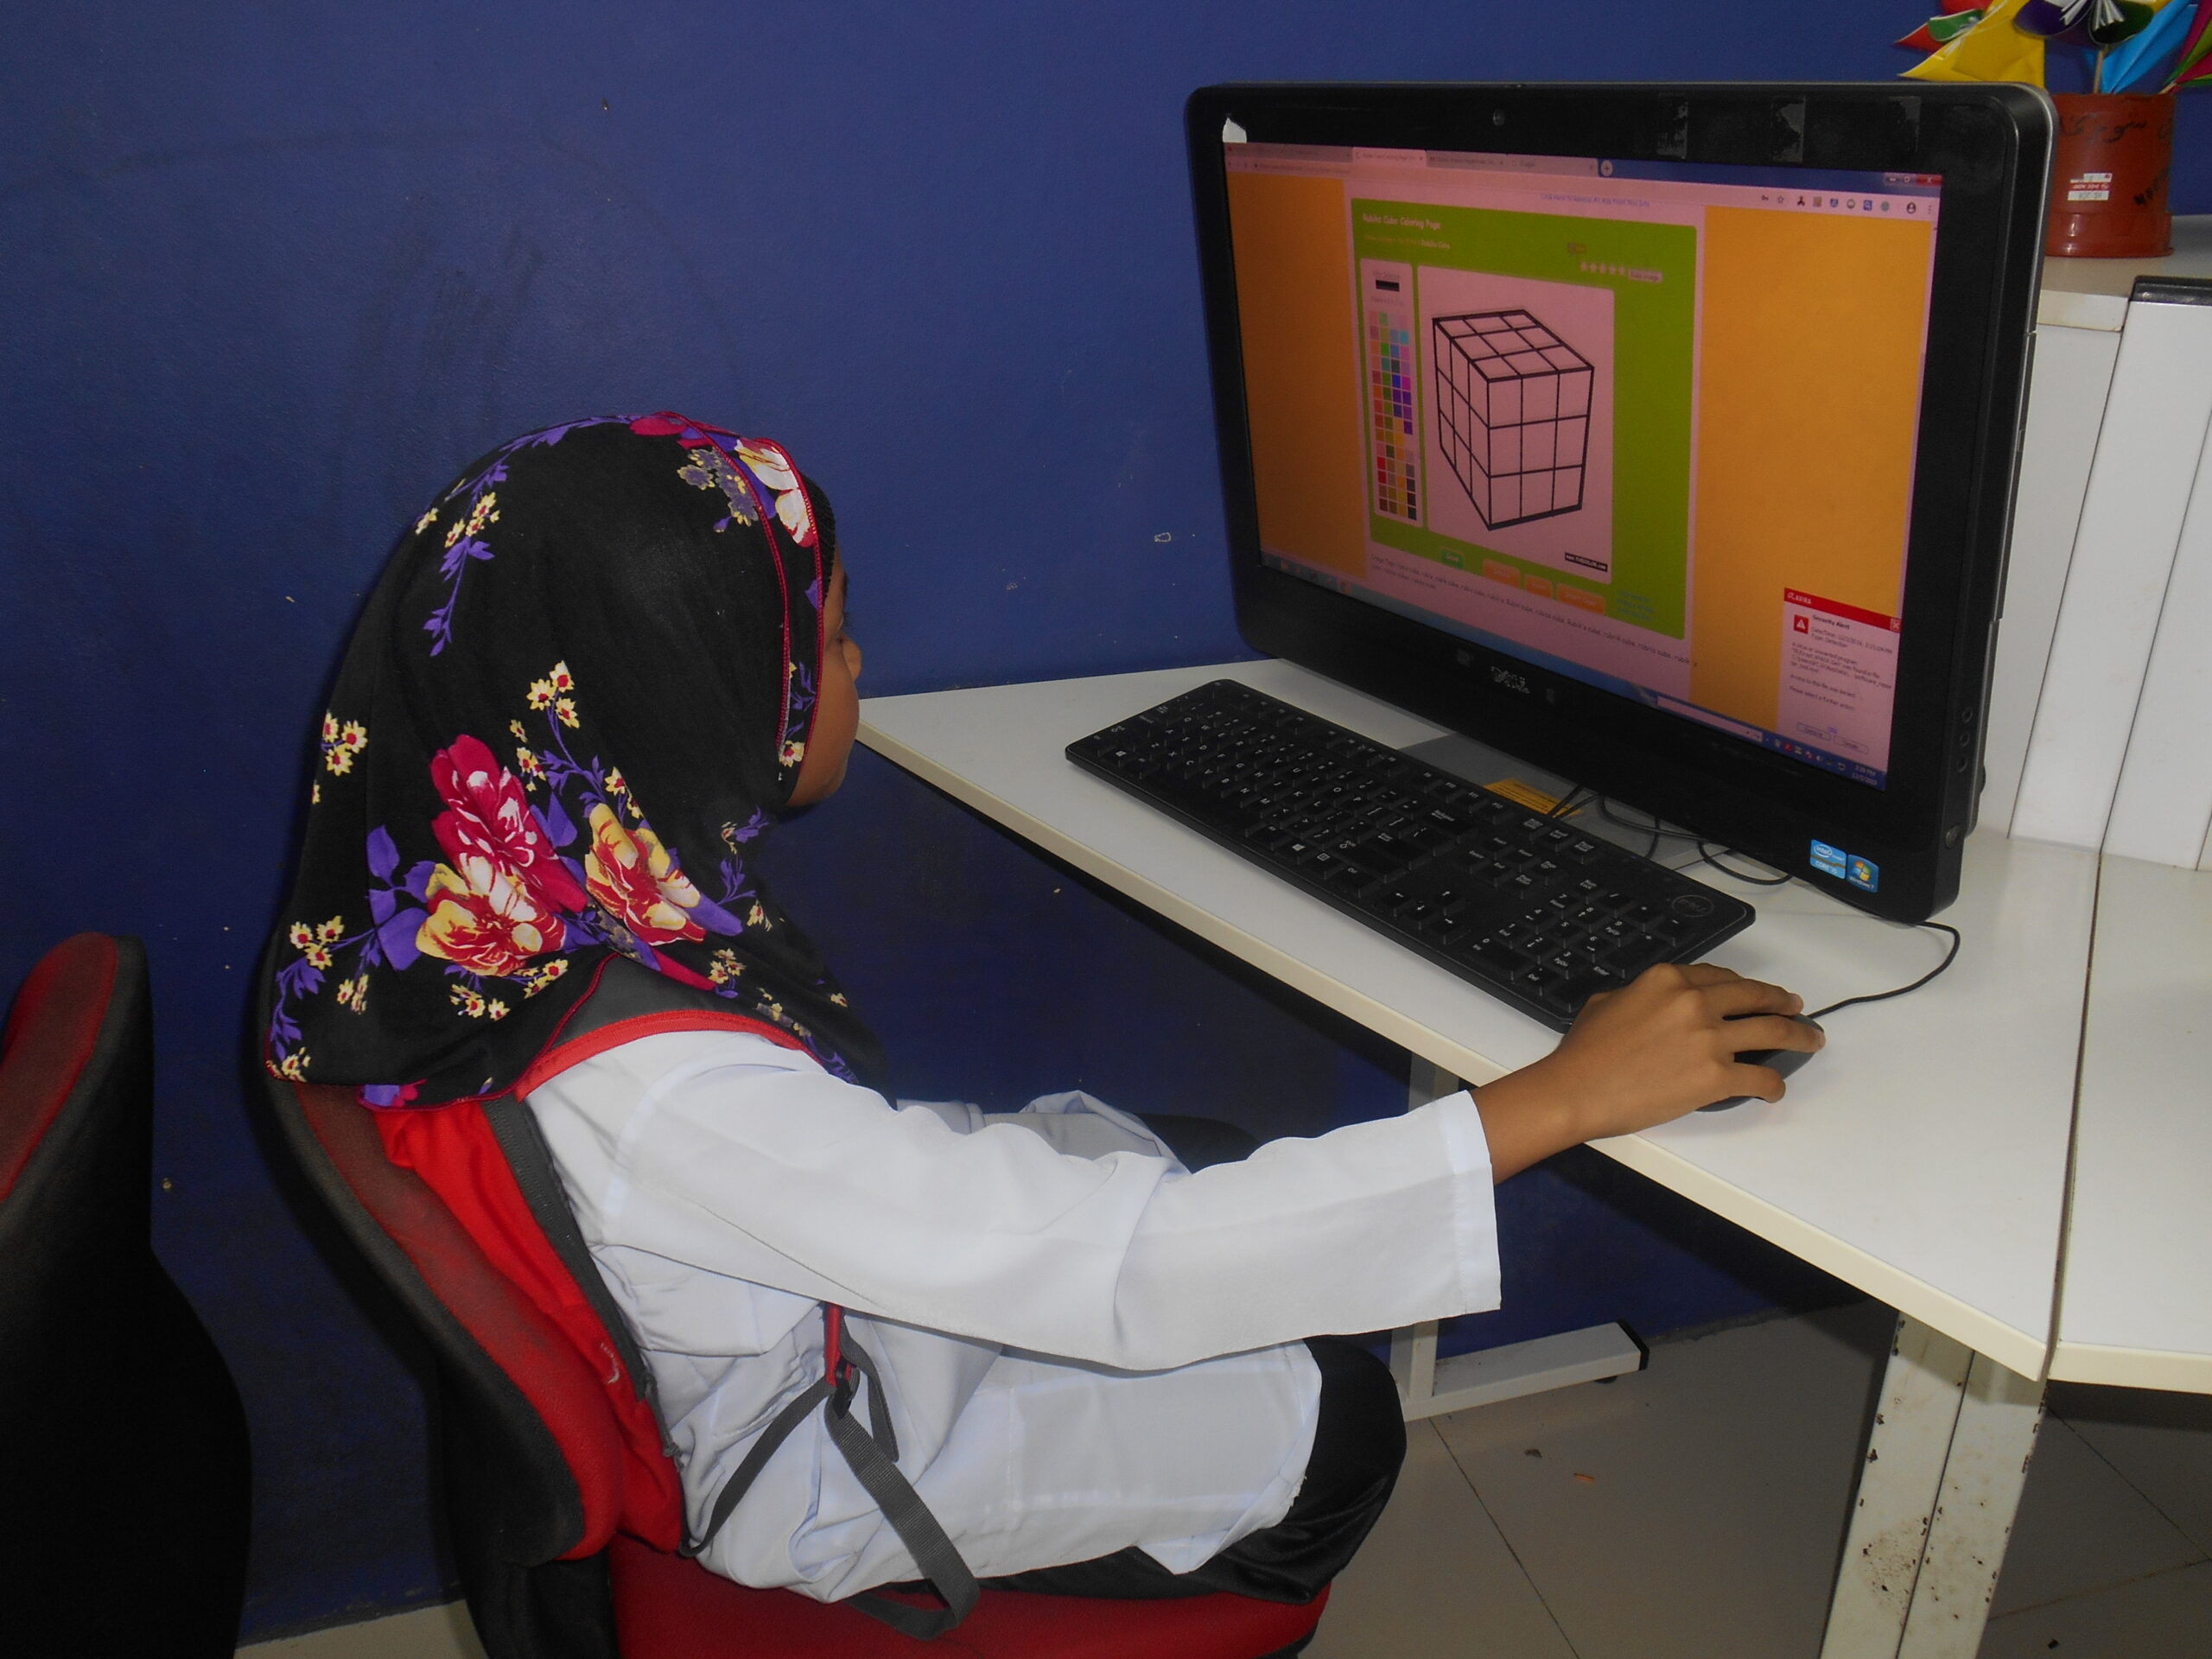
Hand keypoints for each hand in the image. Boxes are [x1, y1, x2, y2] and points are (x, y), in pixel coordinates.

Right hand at [1472, 963, 1821, 1180]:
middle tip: (1795, 1007)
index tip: (1754, 992)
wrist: (1577, 1089)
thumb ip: (1639, 996)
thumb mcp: (1606, 1003)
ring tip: (1810, 1040)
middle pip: (1754, 997)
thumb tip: (1651, 1007)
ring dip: (1797, 1035)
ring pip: (1771, 1031)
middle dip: (1780, 1001)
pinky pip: (1760, 1078)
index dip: (1742, 985)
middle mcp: (1694, 1001)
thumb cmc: (1583, 1051)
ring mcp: (1709, 1038)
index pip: (1719, 976)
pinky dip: (1773, 1085)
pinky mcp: (1717, 1076)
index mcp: (1667, 980)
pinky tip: (1775, 1089)